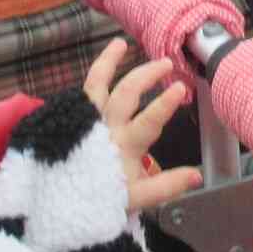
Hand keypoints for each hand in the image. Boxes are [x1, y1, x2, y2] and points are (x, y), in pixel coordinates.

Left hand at [83, 37, 200, 213]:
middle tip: (165, 63)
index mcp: (123, 148)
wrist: (55, 208)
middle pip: (126, 94)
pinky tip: (103, 63)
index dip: (164, 105)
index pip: (148, 122)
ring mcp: (84, 122)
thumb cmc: (100, 200)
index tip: (179, 87)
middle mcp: (104, 129)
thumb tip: (197, 174)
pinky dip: (93, 76)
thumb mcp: (136, 200)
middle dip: (146, 75)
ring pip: (96, 86)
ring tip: (120, 44)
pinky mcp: (69, 120)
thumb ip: (167, 186)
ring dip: (109, 62)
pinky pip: (82, 92)